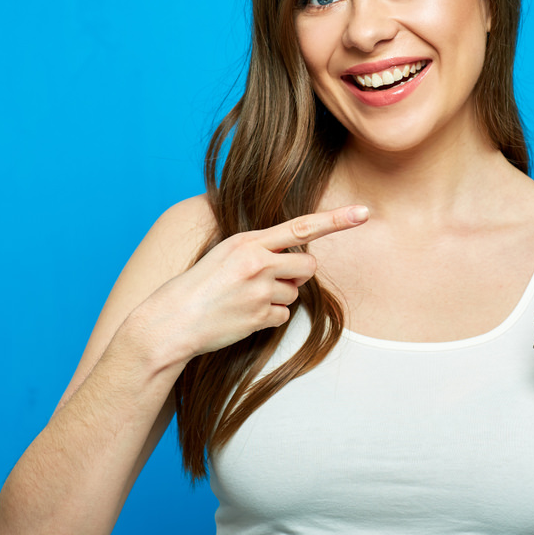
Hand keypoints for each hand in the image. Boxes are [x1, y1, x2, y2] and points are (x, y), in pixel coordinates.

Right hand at [123, 205, 369, 360]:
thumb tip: (295, 259)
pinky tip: (243, 316)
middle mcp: (258, 263)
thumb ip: (258, 250)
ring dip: (278, 297)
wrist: (171, 321)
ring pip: (295, 293)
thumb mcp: (224, 255)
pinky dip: (269, 318)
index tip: (363, 213)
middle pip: (307, 265)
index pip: (301, 227)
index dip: (335, 220)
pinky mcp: (260, 317)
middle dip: (298, 274)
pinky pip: (283, 316)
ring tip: (244, 299)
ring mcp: (260, 291)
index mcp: (248, 241)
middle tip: (270, 280)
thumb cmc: (196, 286)